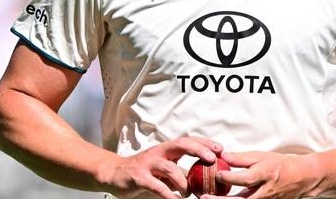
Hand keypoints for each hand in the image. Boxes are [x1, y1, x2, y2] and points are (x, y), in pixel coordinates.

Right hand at [105, 137, 222, 198]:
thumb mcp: (163, 170)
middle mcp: (159, 152)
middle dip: (198, 149)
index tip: (221, 149)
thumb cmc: (143, 172)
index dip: (204, 143)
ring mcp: (148, 163)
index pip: (188, 141)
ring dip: (183, 183)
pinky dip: (168, 195)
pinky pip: (156, 186)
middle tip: (212, 159)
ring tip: (188, 194)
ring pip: (170, 168)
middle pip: (181, 144)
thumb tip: (202, 181)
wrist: (114, 174)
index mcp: (166, 149)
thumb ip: (180, 173)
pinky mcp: (139, 177)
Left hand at [209, 151, 320, 198]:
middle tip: (204, 197)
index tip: (216, 172)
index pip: (246, 178)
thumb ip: (241, 158)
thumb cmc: (279, 164)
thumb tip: (222, 155)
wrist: (300, 178)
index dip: (230, 176)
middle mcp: (264, 192)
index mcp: (265, 175)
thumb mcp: (261, 156)